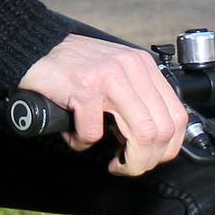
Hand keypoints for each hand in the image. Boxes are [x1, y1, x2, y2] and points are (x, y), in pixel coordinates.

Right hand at [17, 35, 186, 175]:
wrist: (37, 48)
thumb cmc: (76, 67)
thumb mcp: (119, 75)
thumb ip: (138, 99)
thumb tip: (156, 140)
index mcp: (144, 66)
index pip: (177, 116)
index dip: (168, 148)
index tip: (150, 158)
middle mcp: (132, 68)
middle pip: (162, 130)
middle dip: (147, 160)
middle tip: (129, 166)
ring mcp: (110, 77)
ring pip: (142, 135)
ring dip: (129, 162)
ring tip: (115, 164)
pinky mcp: (84, 88)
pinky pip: (93, 134)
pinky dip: (83, 143)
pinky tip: (75, 136)